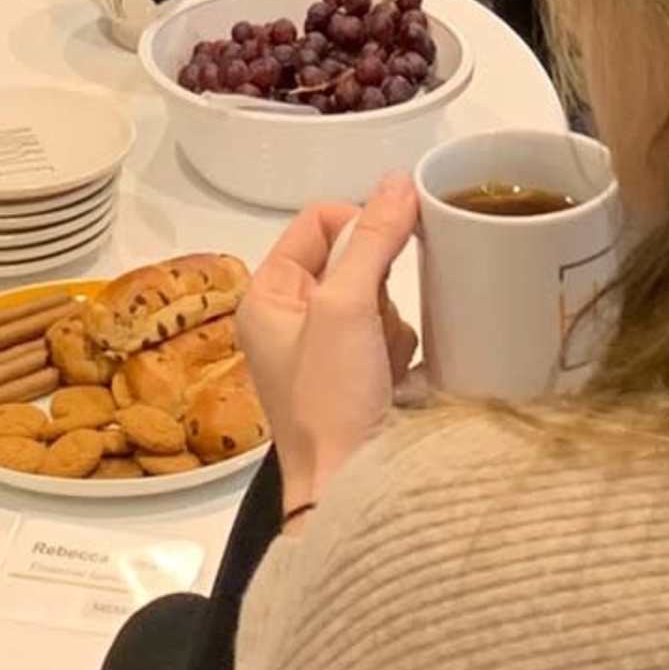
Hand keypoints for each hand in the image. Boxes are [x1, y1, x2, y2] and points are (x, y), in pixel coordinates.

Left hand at [235, 175, 420, 514]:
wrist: (352, 488)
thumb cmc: (330, 401)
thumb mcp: (346, 308)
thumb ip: (372, 240)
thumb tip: (398, 181)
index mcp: (267, 295)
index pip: (318, 220)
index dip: (359, 225)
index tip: (392, 248)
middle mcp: (290, 318)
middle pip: (353, 258)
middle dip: (379, 286)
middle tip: (374, 324)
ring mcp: (324, 350)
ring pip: (378, 296)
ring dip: (391, 321)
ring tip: (383, 359)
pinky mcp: (357, 377)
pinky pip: (391, 334)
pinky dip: (401, 349)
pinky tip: (395, 377)